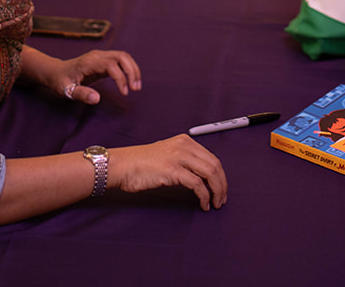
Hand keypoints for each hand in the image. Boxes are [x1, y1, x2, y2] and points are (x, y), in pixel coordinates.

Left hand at [46, 50, 141, 103]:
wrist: (55, 71)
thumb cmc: (59, 81)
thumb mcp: (66, 90)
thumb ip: (81, 94)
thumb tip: (97, 99)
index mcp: (89, 62)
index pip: (111, 65)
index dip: (120, 78)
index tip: (124, 92)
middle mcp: (97, 56)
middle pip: (122, 56)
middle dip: (132, 71)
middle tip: (135, 88)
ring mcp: (101, 56)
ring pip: (123, 56)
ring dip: (133, 69)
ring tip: (136, 86)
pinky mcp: (103, 61)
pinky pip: (120, 61)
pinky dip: (128, 69)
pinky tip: (130, 81)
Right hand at [109, 135, 227, 210]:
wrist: (122, 165)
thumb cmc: (141, 164)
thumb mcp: (168, 155)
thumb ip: (184, 161)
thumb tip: (203, 178)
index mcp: (185, 141)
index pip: (212, 158)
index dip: (221, 176)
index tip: (221, 189)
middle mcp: (184, 146)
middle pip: (215, 165)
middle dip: (222, 185)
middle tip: (221, 199)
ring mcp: (179, 157)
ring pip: (210, 174)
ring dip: (216, 191)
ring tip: (215, 203)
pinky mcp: (172, 170)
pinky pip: (197, 185)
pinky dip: (204, 196)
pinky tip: (203, 204)